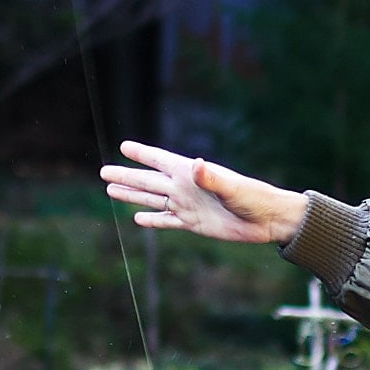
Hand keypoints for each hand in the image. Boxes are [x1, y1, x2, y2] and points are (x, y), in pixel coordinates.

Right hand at [101, 142, 306, 249]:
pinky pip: (166, 221)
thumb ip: (211, 177)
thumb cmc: (253, 198)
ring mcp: (187, 205)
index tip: (123, 146)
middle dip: (126, 176)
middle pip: (148, 180)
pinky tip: (137, 218)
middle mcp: (185, 187)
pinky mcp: (192, 223)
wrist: (267, 220)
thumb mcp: (232, 187)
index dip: (142, 153)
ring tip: (111, 190)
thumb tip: (195, 164)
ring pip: (152, 199)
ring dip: (132, 195)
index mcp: (191, 173)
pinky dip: (152, 220)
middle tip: (103, 172)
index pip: (160, 160)